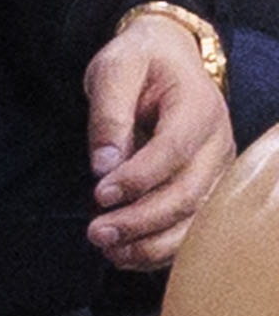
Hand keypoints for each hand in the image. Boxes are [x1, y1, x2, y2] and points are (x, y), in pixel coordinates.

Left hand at [87, 12, 235, 268]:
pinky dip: (164, 248)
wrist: (169, 58)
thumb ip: (109, 115)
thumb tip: (103, 166)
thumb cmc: (140, 62)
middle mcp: (218, 145)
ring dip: (153, 243)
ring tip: (110, 253)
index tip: (100, 194)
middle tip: (96, 234)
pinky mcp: (208, 189)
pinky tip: (129, 257)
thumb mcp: (115, 69)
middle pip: (187, 193)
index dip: (138, 178)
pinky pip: (193, 227)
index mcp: (198, 109)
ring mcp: (218, 171)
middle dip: (141, 220)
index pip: (173, 151)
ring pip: (195, 219)